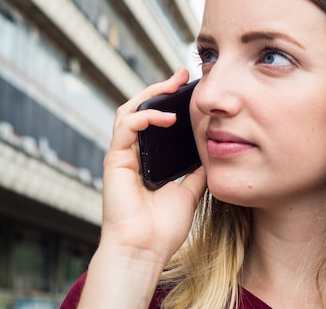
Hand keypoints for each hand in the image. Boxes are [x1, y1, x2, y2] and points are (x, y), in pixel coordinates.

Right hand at [98, 68, 206, 264]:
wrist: (145, 251)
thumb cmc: (162, 229)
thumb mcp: (189, 192)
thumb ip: (195, 172)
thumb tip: (211, 154)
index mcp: (146, 160)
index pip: (154, 121)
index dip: (168, 102)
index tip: (189, 87)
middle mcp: (132, 154)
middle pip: (140, 109)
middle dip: (159, 89)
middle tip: (181, 74)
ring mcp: (121, 156)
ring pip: (129, 111)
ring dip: (150, 94)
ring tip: (172, 85)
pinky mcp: (114, 160)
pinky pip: (126, 127)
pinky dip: (144, 116)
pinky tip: (165, 117)